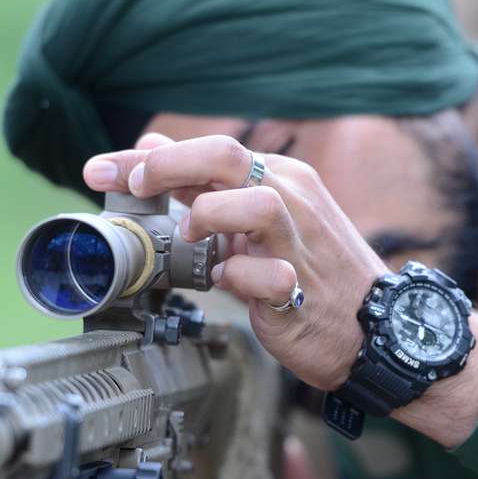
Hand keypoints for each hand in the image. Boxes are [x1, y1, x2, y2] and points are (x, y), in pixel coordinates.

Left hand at [84, 133, 387, 389]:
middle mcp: (292, 200)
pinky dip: (240, 277)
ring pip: (257, 203)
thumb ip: (205, 187)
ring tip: (190, 234)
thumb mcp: (258, 220)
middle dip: (165, 167)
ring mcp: (299, 243)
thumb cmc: (312, 272)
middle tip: (131, 187)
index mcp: (279, 179)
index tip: (101, 170)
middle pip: (225, 156)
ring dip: (211, 214)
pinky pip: (268, 276)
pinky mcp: (300, 288)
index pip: (209, 151)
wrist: (376, 327)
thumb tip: (151, 151)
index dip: (146, 158)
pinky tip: (229, 282)